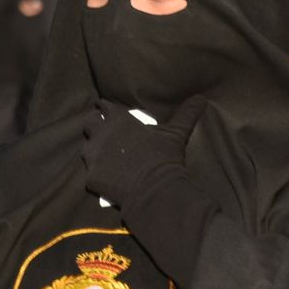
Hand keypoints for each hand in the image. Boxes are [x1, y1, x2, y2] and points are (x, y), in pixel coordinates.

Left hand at [82, 97, 206, 207]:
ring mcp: (93, 156)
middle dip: (95, 125)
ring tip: (104, 156)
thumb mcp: (176, 133)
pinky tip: (107, 179)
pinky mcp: (91, 177)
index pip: (104, 106)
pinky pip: (90, 173)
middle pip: (89, 122)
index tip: (105, 108)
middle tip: (105, 132)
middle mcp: (100, 133)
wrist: (154, 190)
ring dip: (94, 149)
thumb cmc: (164, 157)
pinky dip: (98, 175)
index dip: (105, 107)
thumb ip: (186, 113)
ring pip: (86, 147)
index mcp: (118, 119)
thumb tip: (202, 98)